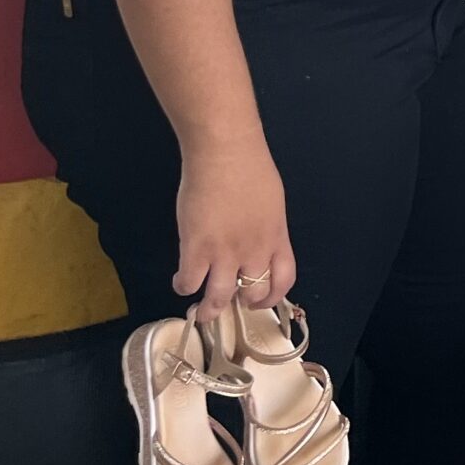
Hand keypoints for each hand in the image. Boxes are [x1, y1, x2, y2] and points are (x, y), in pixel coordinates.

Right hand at [175, 141, 293, 323]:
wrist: (225, 153)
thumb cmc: (250, 168)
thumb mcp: (272, 203)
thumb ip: (267, 229)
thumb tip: (257, 243)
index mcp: (277, 238)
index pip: (284, 280)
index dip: (273, 296)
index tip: (260, 300)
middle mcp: (254, 251)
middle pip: (253, 294)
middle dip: (241, 304)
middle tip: (229, 302)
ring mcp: (225, 253)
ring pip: (219, 298)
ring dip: (210, 309)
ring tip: (203, 312)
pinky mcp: (196, 249)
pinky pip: (189, 282)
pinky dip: (183, 287)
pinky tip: (181, 281)